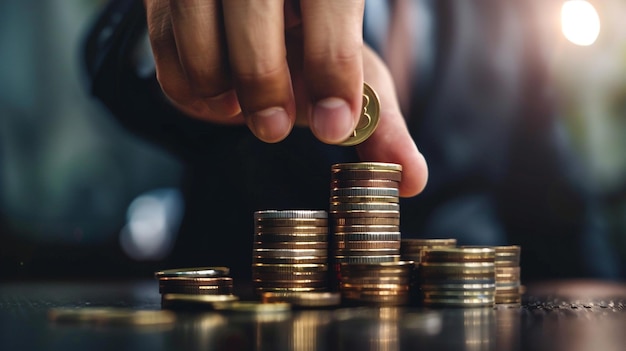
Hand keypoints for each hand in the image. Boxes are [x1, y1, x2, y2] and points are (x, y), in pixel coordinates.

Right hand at [144, 0, 426, 196]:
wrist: (269, 25)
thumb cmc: (320, 52)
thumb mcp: (356, 79)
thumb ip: (380, 126)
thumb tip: (412, 180)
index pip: (332, 1)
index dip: (332, 64)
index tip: (333, 126)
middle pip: (252, 3)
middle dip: (262, 78)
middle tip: (274, 127)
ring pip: (195, 20)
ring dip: (216, 83)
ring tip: (241, 108)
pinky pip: (162, 39)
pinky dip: (185, 82)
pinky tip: (217, 100)